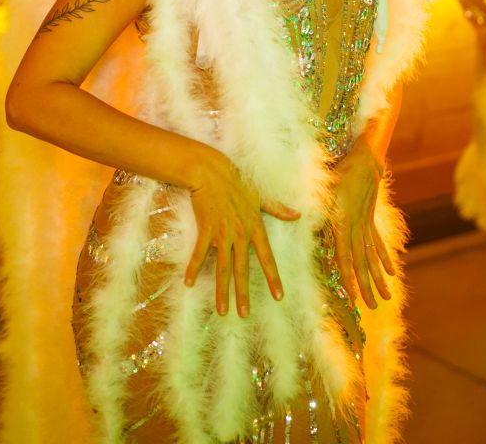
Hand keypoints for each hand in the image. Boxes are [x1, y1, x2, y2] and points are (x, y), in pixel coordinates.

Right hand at [185, 150, 299, 317]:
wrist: (211, 170)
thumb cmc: (236, 180)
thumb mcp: (260, 195)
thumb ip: (277, 208)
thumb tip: (297, 215)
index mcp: (255, 226)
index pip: (267, 257)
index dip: (273, 277)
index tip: (279, 296)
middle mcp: (240, 233)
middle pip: (242, 269)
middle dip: (243, 294)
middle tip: (244, 314)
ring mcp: (222, 233)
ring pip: (223, 267)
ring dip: (222, 290)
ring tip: (222, 310)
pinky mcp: (206, 229)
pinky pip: (199, 253)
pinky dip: (193, 268)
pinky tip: (188, 283)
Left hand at [330, 137, 393, 310]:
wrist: (364, 159)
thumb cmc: (337, 171)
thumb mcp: (321, 189)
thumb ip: (313, 208)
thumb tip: (300, 222)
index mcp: (342, 223)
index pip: (344, 256)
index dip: (347, 277)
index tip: (351, 296)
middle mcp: (356, 228)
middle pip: (362, 262)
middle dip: (366, 286)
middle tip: (372, 307)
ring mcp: (366, 225)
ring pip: (373, 256)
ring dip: (379, 278)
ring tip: (386, 297)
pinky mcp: (370, 220)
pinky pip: (378, 243)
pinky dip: (385, 258)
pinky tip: (392, 272)